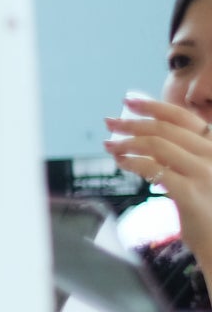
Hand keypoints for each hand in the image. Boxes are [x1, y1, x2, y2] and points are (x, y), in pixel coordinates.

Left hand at [106, 95, 211, 260]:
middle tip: (110, 121)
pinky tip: (121, 162)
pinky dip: (132, 162)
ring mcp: (205, 174)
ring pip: (157, 145)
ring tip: (110, 145)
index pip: (184, 118)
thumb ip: (180, 156)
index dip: (154, 106)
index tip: (129, 100)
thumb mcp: (200, 175)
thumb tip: (146, 138)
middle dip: (133, 122)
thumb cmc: (208, 211)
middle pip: (166, 129)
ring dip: (128, 142)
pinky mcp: (190, 194)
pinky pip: (154, 169)